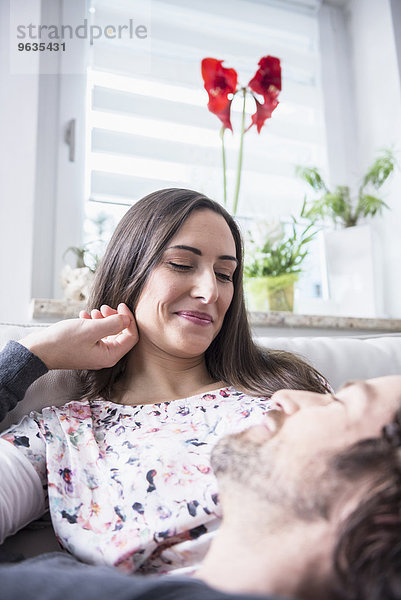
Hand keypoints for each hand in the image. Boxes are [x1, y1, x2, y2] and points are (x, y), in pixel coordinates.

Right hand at [20, 304, 138, 369]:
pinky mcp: (86, 348)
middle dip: (115, 317)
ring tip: (92, 312)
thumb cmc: (63, 342)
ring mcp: (95, 353)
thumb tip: (127, 319)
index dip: (129, 319)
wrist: (39, 350)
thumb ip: (113, 324)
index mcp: (110, 355)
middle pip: (121, 333)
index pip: (131, 337)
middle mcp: (105, 356)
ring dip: (103, 319)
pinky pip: (96, 334)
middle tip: (104, 308)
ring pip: (108, 332)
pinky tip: (84, 316)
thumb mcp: (91, 329)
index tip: (121, 306)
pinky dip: (93, 323)